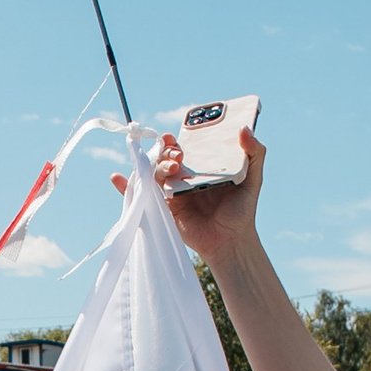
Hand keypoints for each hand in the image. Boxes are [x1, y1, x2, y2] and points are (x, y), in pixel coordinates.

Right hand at [108, 131, 266, 263]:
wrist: (231, 241)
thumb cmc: (242, 210)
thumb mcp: (253, 178)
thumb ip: (255, 152)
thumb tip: (245, 129)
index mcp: (200, 166)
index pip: (183, 146)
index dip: (175, 141)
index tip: (174, 138)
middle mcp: (183, 176)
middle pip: (164, 157)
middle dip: (166, 154)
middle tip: (179, 158)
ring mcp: (171, 192)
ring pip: (154, 173)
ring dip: (155, 168)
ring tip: (171, 172)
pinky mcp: (164, 208)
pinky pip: (141, 194)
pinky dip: (124, 186)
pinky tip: (116, 178)